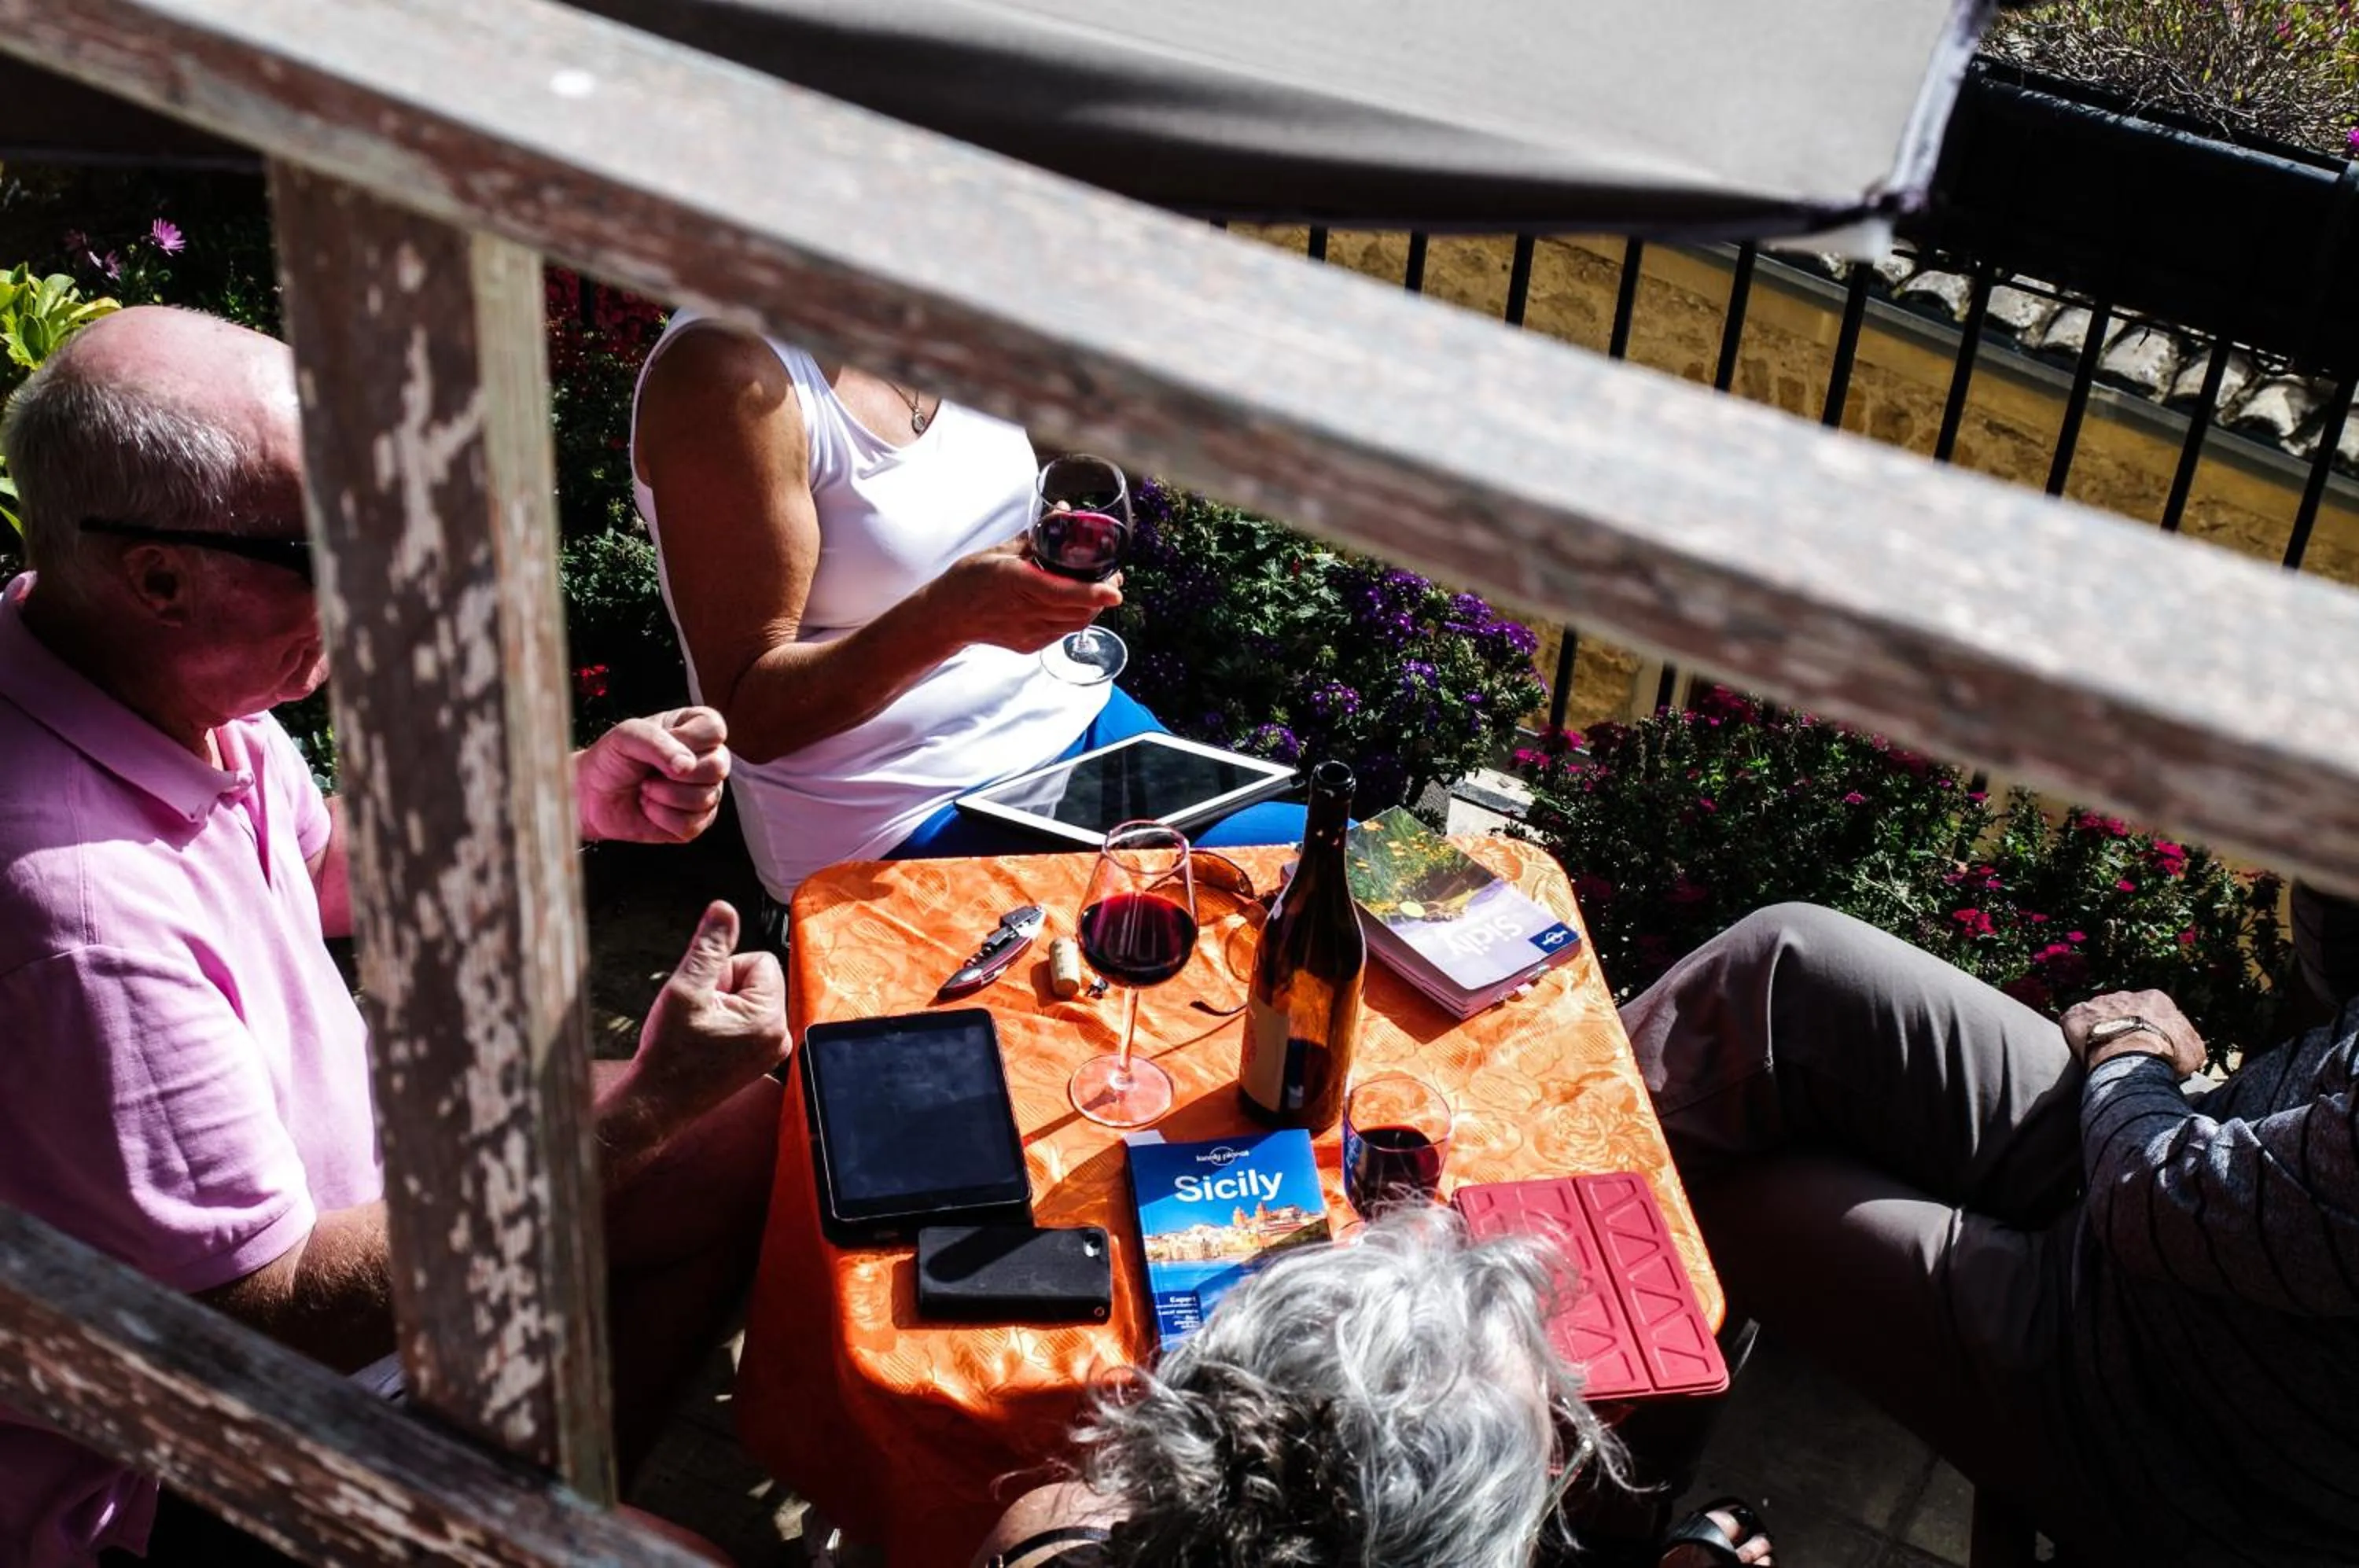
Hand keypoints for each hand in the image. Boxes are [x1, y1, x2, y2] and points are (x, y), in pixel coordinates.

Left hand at [575, 707, 730, 843]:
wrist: (591, 794)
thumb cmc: (612, 759)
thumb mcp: (628, 736)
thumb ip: (658, 743)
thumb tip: (686, 766)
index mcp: (695, 730)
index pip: (716, 730)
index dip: (691, 740)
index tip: (664, 744)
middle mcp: (705, 761)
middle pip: (718, 767)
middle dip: (675, 775)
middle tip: (650, 773)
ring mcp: (704, 793)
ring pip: (705, 799)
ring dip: (664, 797)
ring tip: (646, 790)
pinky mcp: (695, 822)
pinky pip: (692, 825)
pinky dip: (662, 818)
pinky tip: (649, 808)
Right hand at [622, 901, 788, 1143]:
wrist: (654, 1103)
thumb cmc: (667, 1053)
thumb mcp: (685, 988)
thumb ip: (708, 947)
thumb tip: (724, 909)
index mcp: (769, 1017)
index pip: (760, 960)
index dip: (726, 971)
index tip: (704, 998)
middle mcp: (779, 1035)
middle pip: (757, 979)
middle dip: (725, 987)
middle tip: (699, 1016)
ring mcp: (771, 1050)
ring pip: (749, 998)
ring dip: (722, 1005)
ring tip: (699, 1031)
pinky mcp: (759, 1059)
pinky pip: (747, 1020)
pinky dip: (725, 1022)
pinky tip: (704, 1043)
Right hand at [926, 538, 1121, 654]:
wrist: (947, 616)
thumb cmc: (969, 579)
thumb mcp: (1000, 550)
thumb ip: (1037, 534)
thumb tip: (1065, 511)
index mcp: (1017, 582)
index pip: (1063, 591)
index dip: (1093, 593)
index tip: (1115, 590)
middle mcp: (1025, 612)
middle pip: (1078, 611)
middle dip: (1101, 596)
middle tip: (1111, 578)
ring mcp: (1028, 633)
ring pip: (1074, 624)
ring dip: (1090, 608)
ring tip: (1095, 590)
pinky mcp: (1029, 646)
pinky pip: (1062, 632)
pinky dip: (1072, 618)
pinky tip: (1068, 604)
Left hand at [2059, 989, 2206, 1075]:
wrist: (2132, 1055)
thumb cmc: (2167, 1054)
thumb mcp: (2194, 1051)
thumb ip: (2188, 1042)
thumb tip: (2185, 1046)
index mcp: (2155, 999)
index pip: (2152, 1011)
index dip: (2150, 1029)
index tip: (2147, 1046)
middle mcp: (2125, 994)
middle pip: (2123, 1010)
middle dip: (2123, 1027)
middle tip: (2122, 1051)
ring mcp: (2098, 1002)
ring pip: (2098, 1015)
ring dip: (2099, 1030)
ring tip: (2101, 1052)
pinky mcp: (2076, 1014)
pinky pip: (2074, 1021)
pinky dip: (2076, 1033)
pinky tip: (2082, 1049)